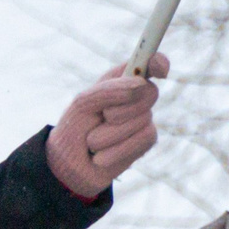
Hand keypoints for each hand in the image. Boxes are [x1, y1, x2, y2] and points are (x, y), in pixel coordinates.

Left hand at [47, 54, 166, 197]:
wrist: (69, 165)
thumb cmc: (74, 128)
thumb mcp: (84, 103)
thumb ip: (109, 90)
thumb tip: (141, 84)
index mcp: (120, 79)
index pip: (148, 63)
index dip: (158, 62)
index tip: (160, 68)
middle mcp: (136, 96)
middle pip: (150, 93)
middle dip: (120, 108)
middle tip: (101, 117)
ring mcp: (144, 118)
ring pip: (142, 119)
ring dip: (110, 134)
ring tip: (93, 141)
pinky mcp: (146, 140)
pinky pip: (142, 139)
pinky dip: (116, 150)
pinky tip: (101, 157)